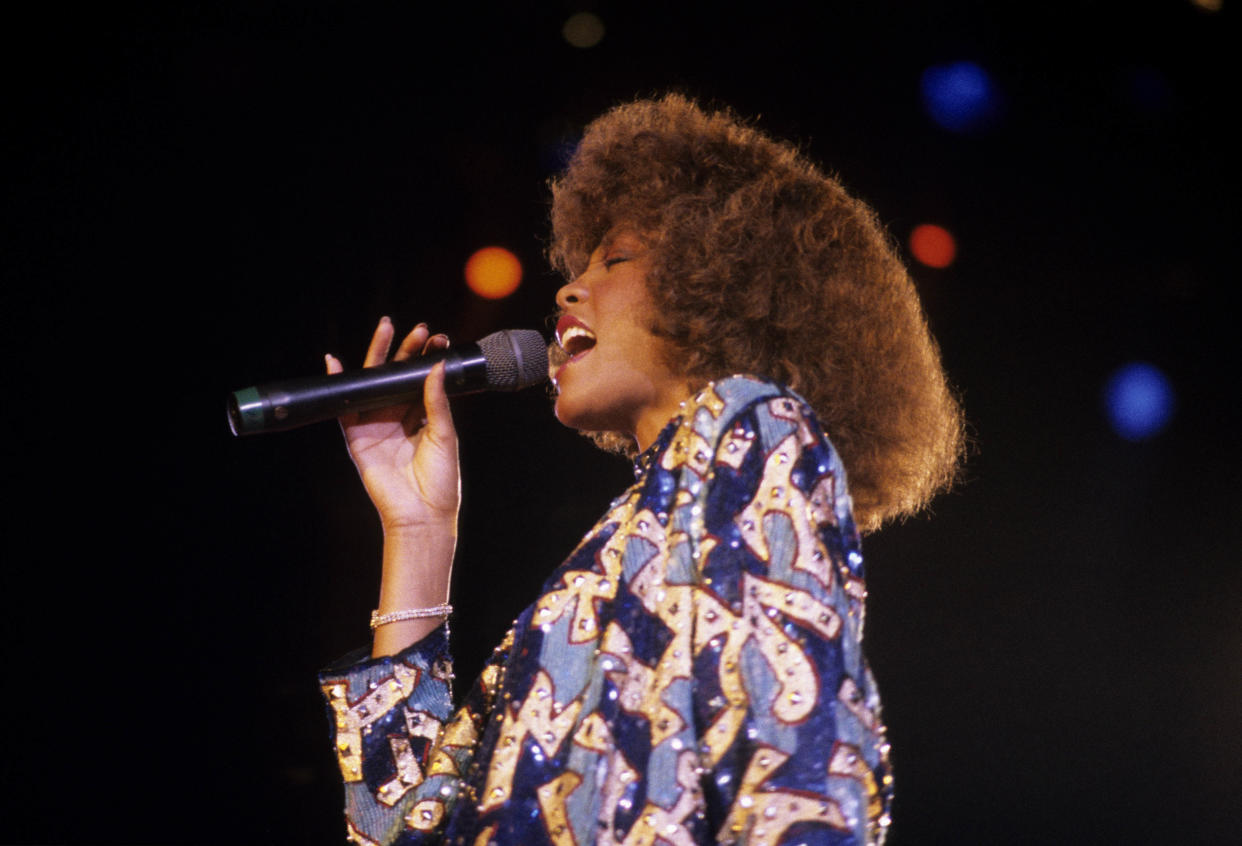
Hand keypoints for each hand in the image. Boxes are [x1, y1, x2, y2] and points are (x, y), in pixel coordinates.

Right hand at [326, 317, 459, 533]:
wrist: (421, 513)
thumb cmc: (439, 480)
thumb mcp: (444, 434)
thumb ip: (436, 400)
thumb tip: (435, 366)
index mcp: (424, 417)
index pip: (423, 379)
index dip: (428, 358)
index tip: (438, 338)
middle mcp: (399, 417)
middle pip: (398, 376)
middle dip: (406, 351)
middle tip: (417, 329)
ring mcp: (377, 425)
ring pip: (373, 384)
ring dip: (377, 356)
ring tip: (386, 329)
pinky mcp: (357, 437)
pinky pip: (345, 408)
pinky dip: (339, 385)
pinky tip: (336, 362)